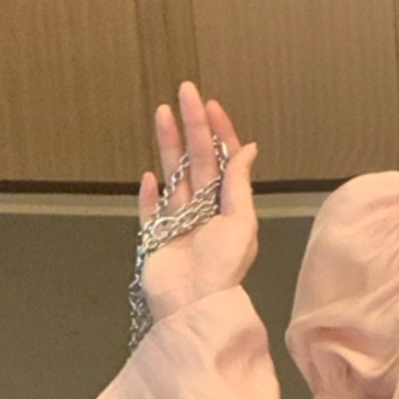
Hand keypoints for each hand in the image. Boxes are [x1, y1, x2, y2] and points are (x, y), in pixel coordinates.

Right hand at [138, 80, 259, 319]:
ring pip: (173, 176)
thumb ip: (239, 185)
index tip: (212, 105)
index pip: (224, 161)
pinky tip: (149, 176)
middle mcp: (204, 212)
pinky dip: (149, 195)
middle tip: (186, 92)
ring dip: (169, 145)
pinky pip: (150, 212)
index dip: (219, 133)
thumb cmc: (222, 269)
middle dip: (192, 126)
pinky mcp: (154, 240)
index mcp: (228, 208)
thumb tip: (250, 148)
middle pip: (197, 161)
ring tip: (162, 113)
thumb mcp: (241, 223)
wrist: (193, 306)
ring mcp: (177, 225)